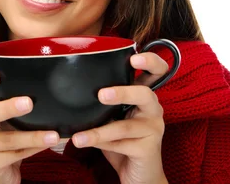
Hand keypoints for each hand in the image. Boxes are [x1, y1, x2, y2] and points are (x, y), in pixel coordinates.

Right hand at [0, 71, 60, 183]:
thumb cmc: (2, 138)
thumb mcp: (3, 118)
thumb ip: (12, 102)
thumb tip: (46, 89)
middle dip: (7, 108)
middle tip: (28, 103)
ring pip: (7, 139)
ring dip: (32, 136)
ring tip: (53, 135)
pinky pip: (16, 155)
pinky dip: (35, 149)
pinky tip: (48, 144)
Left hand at [71, 52, 169, 183]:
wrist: (139, 175)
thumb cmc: (123, 140)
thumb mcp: (114, 116)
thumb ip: (105, 102)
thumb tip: (73, 86)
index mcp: (145, 97)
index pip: (156, 72)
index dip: (150, 62)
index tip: (133, 57)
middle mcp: (153, 110)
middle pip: (145, 94)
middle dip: (123, 92)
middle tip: (101, 95)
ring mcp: (153, 129)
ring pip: (125, 126)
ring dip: (98, 131)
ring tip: (78, 136)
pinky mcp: (148, 149)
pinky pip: (120, 144)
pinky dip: (100, 143)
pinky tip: (84, 143)